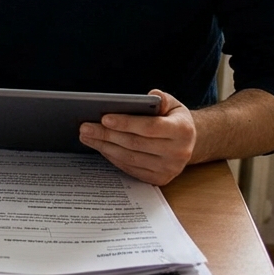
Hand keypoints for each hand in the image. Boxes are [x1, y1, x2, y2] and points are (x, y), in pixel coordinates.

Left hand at [78, 90, 195, 184]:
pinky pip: (130, 168)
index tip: (104, 118)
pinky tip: (101, 147)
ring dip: (104, 146)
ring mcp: (169, 169)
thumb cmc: (174, 119)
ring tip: (87, 136)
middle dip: (107, 134)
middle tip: (85, 127)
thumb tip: (151, 95)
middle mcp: (179, 152)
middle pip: (135, 143)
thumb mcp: (173, 104)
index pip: (149, 127)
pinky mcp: (160, 179)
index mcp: (183, 131)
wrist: (188, 143)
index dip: (126, 123)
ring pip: (130, 157)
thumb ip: (162, 98)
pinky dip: (112, 157)